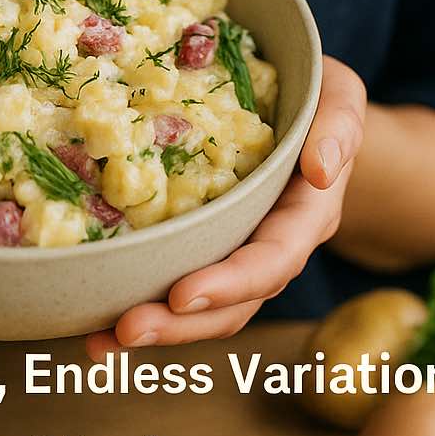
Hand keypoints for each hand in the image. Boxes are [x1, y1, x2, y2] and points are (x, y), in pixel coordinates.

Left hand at [84, 55, 365, 357]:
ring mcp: (239, 249)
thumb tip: (321, 171)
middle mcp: (273, 245)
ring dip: (157, 329)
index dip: (232, 282)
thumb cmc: (318, 93)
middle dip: (182, 323)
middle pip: (234, 303)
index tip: (183, 293)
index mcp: (306, 214)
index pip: (273, 259)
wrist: (304, 105)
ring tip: (101, 342)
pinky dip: (142, 304)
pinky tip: (95, 323)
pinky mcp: (206, 243)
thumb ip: (339, 127)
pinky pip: (178, 282)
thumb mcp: (340, 96)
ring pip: (205, 308)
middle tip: (126, 329)